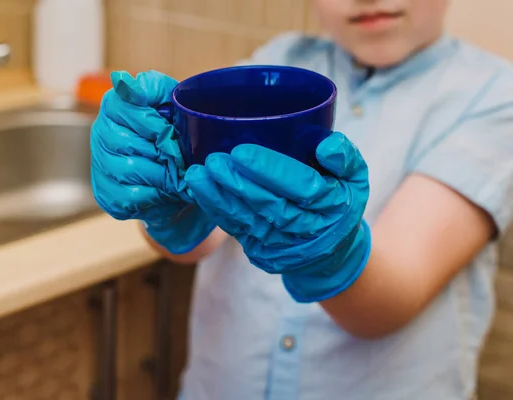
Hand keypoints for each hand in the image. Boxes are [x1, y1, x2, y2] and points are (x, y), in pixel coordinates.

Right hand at [91, 70, 214, 253]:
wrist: (182, 177)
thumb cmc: (177, 135)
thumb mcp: (173, 103)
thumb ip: (152, 87)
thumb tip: (121, 79)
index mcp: (114, 106)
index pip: (122, 107)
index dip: (151, 124)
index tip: (170, 133)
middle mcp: (100, 133)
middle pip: (124, 142)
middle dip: (159, 152)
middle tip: (180, 159)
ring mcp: (100, 165)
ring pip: (127, 169)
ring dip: (160, 175)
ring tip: (177, 176)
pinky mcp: (105, 194)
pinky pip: (129, 196)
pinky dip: (154, 195)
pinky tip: (164, 191)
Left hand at [184, 132, 371, 301]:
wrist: (331, 256)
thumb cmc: (339, 205)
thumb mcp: (355, 179)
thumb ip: (345, 158)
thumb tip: (327, 144)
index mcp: (333, 206)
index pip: (302, 187)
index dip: (271, 170)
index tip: (241, 152)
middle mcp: (308, 230)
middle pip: (270, 205)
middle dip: (237, 183)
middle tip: (213, 161)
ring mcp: (282, 245)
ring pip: (248, 220)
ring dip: (219, 198)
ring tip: (197, 175)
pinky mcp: (262, 252)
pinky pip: (237, 231)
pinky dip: (217, 212)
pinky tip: (200, 192)